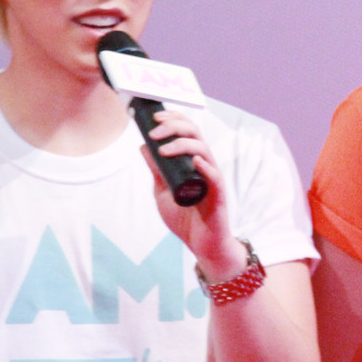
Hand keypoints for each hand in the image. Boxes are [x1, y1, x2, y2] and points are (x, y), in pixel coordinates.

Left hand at [139, 109, 246, 277]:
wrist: (201, 244)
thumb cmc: (185, 218)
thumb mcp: (163, 190)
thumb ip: (156, 170)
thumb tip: (143, 147)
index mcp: (193, 161)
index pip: (187, 131)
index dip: (174, 119)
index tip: (155, 117)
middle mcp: (205, 165)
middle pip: (195, 134)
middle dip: (175, 126)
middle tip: (155, 131)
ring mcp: (213, 178)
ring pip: (203, 150)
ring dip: (182, 144)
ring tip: (162, 148)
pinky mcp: (219, 194)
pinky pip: (215, 176)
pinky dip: (205, 166)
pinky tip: (194, 161)